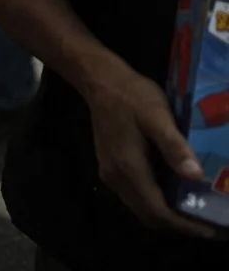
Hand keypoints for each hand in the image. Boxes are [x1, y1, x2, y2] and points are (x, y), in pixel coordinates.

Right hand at [85, 58, 222, 238]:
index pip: (158, 211)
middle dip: (179, 226)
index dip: (185, 225)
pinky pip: (135, 196)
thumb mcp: (157, 116)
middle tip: (208, 225)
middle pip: (148, 216)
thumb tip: (195, 176)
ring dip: (167, 216)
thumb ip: (174, 146)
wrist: (99, 81)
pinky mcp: (110, 166)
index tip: (212, 231)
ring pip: (140, 208)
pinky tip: (173, 193)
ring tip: (195, 212)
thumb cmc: (132, 97)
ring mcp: (111, 173)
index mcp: (129, 169)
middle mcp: (117, 178)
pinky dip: (155, 204)